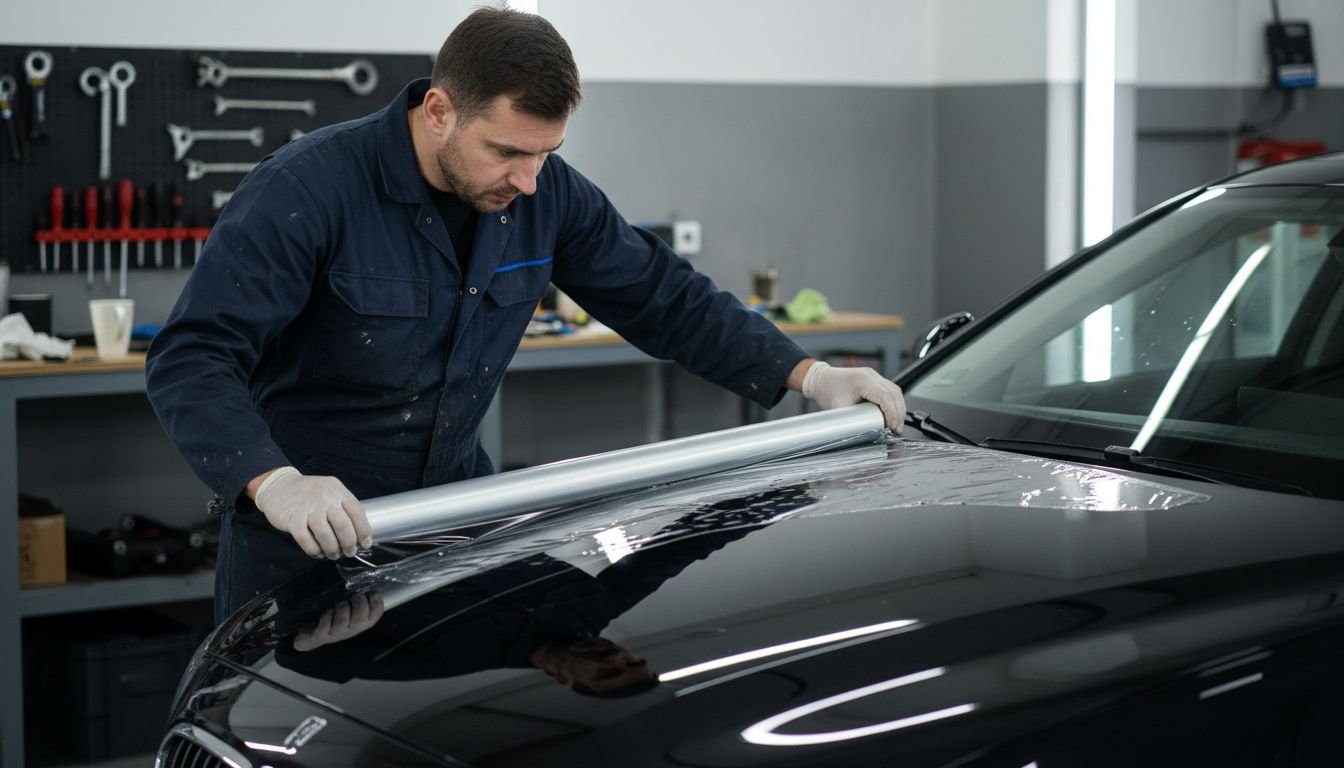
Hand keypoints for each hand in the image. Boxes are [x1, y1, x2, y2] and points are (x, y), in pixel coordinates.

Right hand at [253, 466, 372, 558]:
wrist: (278, 485)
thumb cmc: (308, 493)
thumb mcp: (329, 492)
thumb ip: (342, 508)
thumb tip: (357, 534)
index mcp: (337, 490)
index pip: (357, 511)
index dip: (363, 530)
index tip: (365, 543)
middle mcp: (324, 497)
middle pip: (343, 525)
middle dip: (349, 543)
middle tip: (349, 552)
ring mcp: (307, 507)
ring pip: (325, 535)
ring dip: (332, 549)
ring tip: (334, 554)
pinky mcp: (292, 518)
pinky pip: (306, 540)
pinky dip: (314, 550)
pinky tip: (318, 553)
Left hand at [293, 592, 384, 651]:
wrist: (318, 633)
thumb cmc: (340, 615)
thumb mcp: (355, 606)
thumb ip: (364, 597)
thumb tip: (372, 581)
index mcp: (364, 621)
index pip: (376, 614)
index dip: (376, 603)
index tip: (372, 593)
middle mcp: (352, 629)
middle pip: (360, 619)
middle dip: (359, 603)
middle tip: (356, 596)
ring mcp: (337, 633)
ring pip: (342, 621)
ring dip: (342, 608)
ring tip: (340, 603)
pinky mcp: (321, 635)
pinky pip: (324, 626)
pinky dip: (327, 616)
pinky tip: (329, 612)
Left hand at [801, 361, 905, 430]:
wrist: (819, 379)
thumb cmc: (826, 391)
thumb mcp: (839, 409)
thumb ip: (853, 421)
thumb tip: (867, 433)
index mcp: (862, 380)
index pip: (886, 397)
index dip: (893, 413)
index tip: (893, 427)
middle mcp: (871, 375)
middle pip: (894, 393)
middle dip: (898, 413)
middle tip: (897, 429)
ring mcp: (873, 375)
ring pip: (895, 391)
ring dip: (899, 408)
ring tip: (896, 424)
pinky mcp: (873, 378)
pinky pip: (890, 389)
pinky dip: (894, 402)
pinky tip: (893, 413)